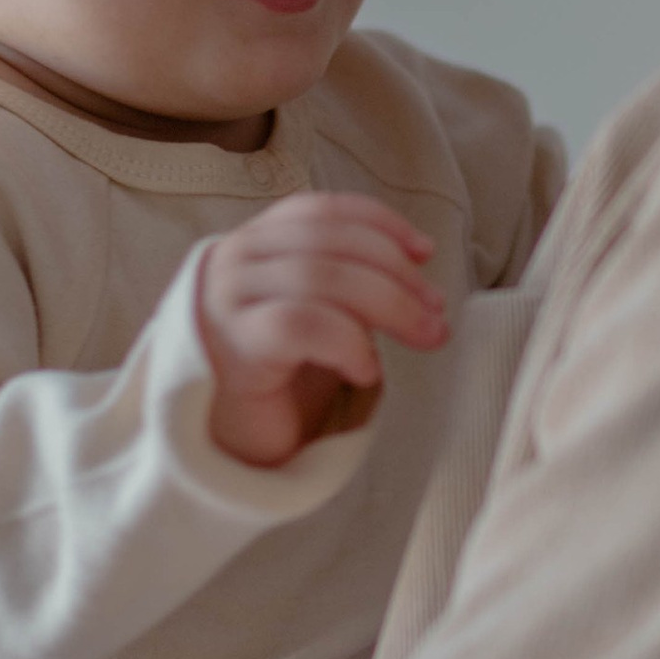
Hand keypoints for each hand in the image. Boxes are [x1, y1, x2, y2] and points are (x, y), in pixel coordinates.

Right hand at [196, 192, 446, 466]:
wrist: (223, 447)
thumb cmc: (277, 380)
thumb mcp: (316, 314)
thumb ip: (346, 282)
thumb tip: (417, 268)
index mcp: (253, 244)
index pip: (320, 211)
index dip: (379, 223)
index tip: (425, 252)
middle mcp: (232, 261)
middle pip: (329, 242)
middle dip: (396, 273)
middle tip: (436, 311)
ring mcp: (226, 301)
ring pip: (321, 277)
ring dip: (389, 304)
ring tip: (423, 338)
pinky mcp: (232, 347)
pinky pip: (302, 325)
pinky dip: (348, 343)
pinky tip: (367, 371)